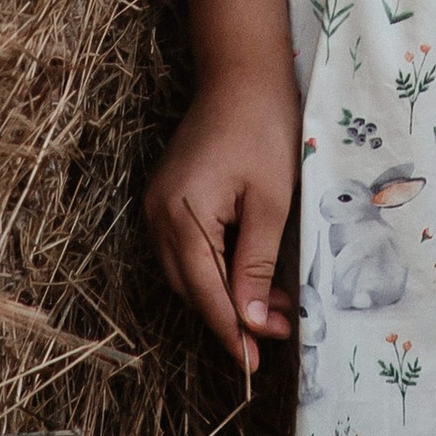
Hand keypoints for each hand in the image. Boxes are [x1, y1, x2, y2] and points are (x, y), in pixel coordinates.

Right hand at [145, 61, 301, 371]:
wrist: (241, 73)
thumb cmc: (264, 129)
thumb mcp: (270, 201)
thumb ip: (255, 265)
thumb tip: (251, 322)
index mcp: (182, 219)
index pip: (207, 295)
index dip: (234, 332)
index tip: (257, 363)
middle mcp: (158, 218)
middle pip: (192, 290)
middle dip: (232, 316)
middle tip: (279, 330)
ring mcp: (157, 207)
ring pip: (186, 274)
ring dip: (224, 294)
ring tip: (272, 305)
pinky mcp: (166, 198)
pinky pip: (185, 250)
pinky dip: (213, 268)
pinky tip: (246, 273)